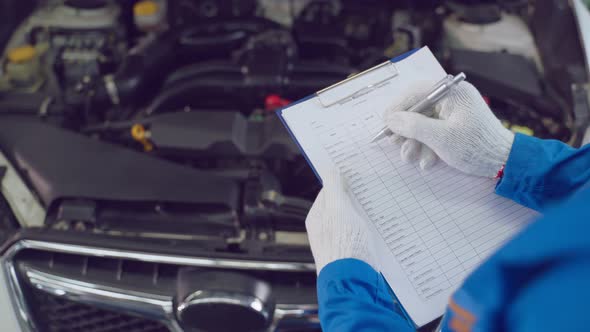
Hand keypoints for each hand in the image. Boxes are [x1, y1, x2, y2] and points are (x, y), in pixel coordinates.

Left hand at [305, 172, 374, 274]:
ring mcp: (338, 241)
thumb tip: (330, 169)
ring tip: (378, 207)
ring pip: (353, 219)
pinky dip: (370, 227)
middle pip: (341, 205)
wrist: (354, 280)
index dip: (342, 182)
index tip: (357, 175)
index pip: (328, 191)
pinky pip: (361, 234)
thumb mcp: (338, 209)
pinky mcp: (352, 252)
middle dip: (355, 198)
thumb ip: (334, 188)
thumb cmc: (344, 245)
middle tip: (371, 189)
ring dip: (365, 213)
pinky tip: (380, 226)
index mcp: (317, 217)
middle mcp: (324, 229)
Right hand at [384, 81, 513, 177]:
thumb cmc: (475, 147)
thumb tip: (390, 119)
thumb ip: (413, 126)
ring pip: (424, 124)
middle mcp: (453, 99)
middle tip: (394, 143)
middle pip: (419, 109)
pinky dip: (428, 146)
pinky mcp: (456, 127)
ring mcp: (455, 113)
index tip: (386, 122)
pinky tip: (427, 162)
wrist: (504, 163)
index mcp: (453, 92)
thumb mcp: (441, 138)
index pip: (417, 92)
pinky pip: (434, 132)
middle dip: (406, 130)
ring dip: (415, 142)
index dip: (398, 107)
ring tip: (409, 158)